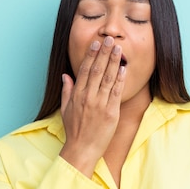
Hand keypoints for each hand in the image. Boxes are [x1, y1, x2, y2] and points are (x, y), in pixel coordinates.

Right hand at [59, 36, 125, 177]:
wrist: (82, 149)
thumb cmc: (74, 130)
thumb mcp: (65, 109)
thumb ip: (67, 90)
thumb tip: (66, 75)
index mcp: (77, 95)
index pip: (85, 70)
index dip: (91, 55)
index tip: (96, 43)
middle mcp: (88, 97)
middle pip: (98, 70)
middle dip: (104, 53)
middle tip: (110, 39)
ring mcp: (100, 104)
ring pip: (108, 78)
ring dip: (114, 62)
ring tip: (119, 49)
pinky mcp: (111, 112)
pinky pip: (116, 92)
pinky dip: (120, 79)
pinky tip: (124, 68)